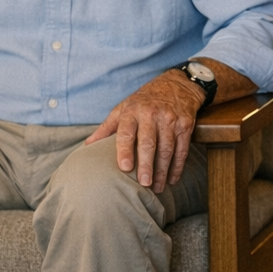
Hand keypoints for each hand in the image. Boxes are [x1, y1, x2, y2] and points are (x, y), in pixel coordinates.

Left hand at [86, 72, 203, 192]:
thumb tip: (87, 146)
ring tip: (157, 187)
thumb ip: (107, 128)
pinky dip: (177, 166)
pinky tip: (172, 179)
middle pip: (149, 143)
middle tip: (144, 183)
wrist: (176, 84)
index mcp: (133, 111)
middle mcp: (152, 114)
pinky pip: (182, 149)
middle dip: (146, 165)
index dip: (125, 150)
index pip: (127, 132)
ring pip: (167, 148)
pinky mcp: (185, 124)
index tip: (124, 167)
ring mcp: (170, 119)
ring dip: (162, 170)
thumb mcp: (123, 108)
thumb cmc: (144, 100)